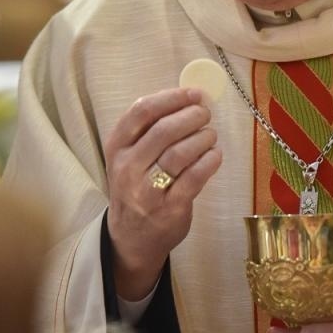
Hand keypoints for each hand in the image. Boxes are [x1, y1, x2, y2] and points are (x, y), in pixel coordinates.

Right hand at [105, 88, 221, 299]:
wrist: (131, 238)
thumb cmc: (135, 187)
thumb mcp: (129, 158)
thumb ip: (150, 131)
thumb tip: (189, 99)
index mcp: (116, 148)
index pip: (141, 112)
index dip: (171, 98)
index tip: (194, 94)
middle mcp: (127, 168)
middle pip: (163, 131)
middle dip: (191, 116)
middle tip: (205, 114)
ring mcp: (147, 191)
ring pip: (179, 153)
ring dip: (202, 138)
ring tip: (210, 135)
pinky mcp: (169, 209)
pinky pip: (194, 178)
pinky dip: (209, 161)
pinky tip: (215, 155)